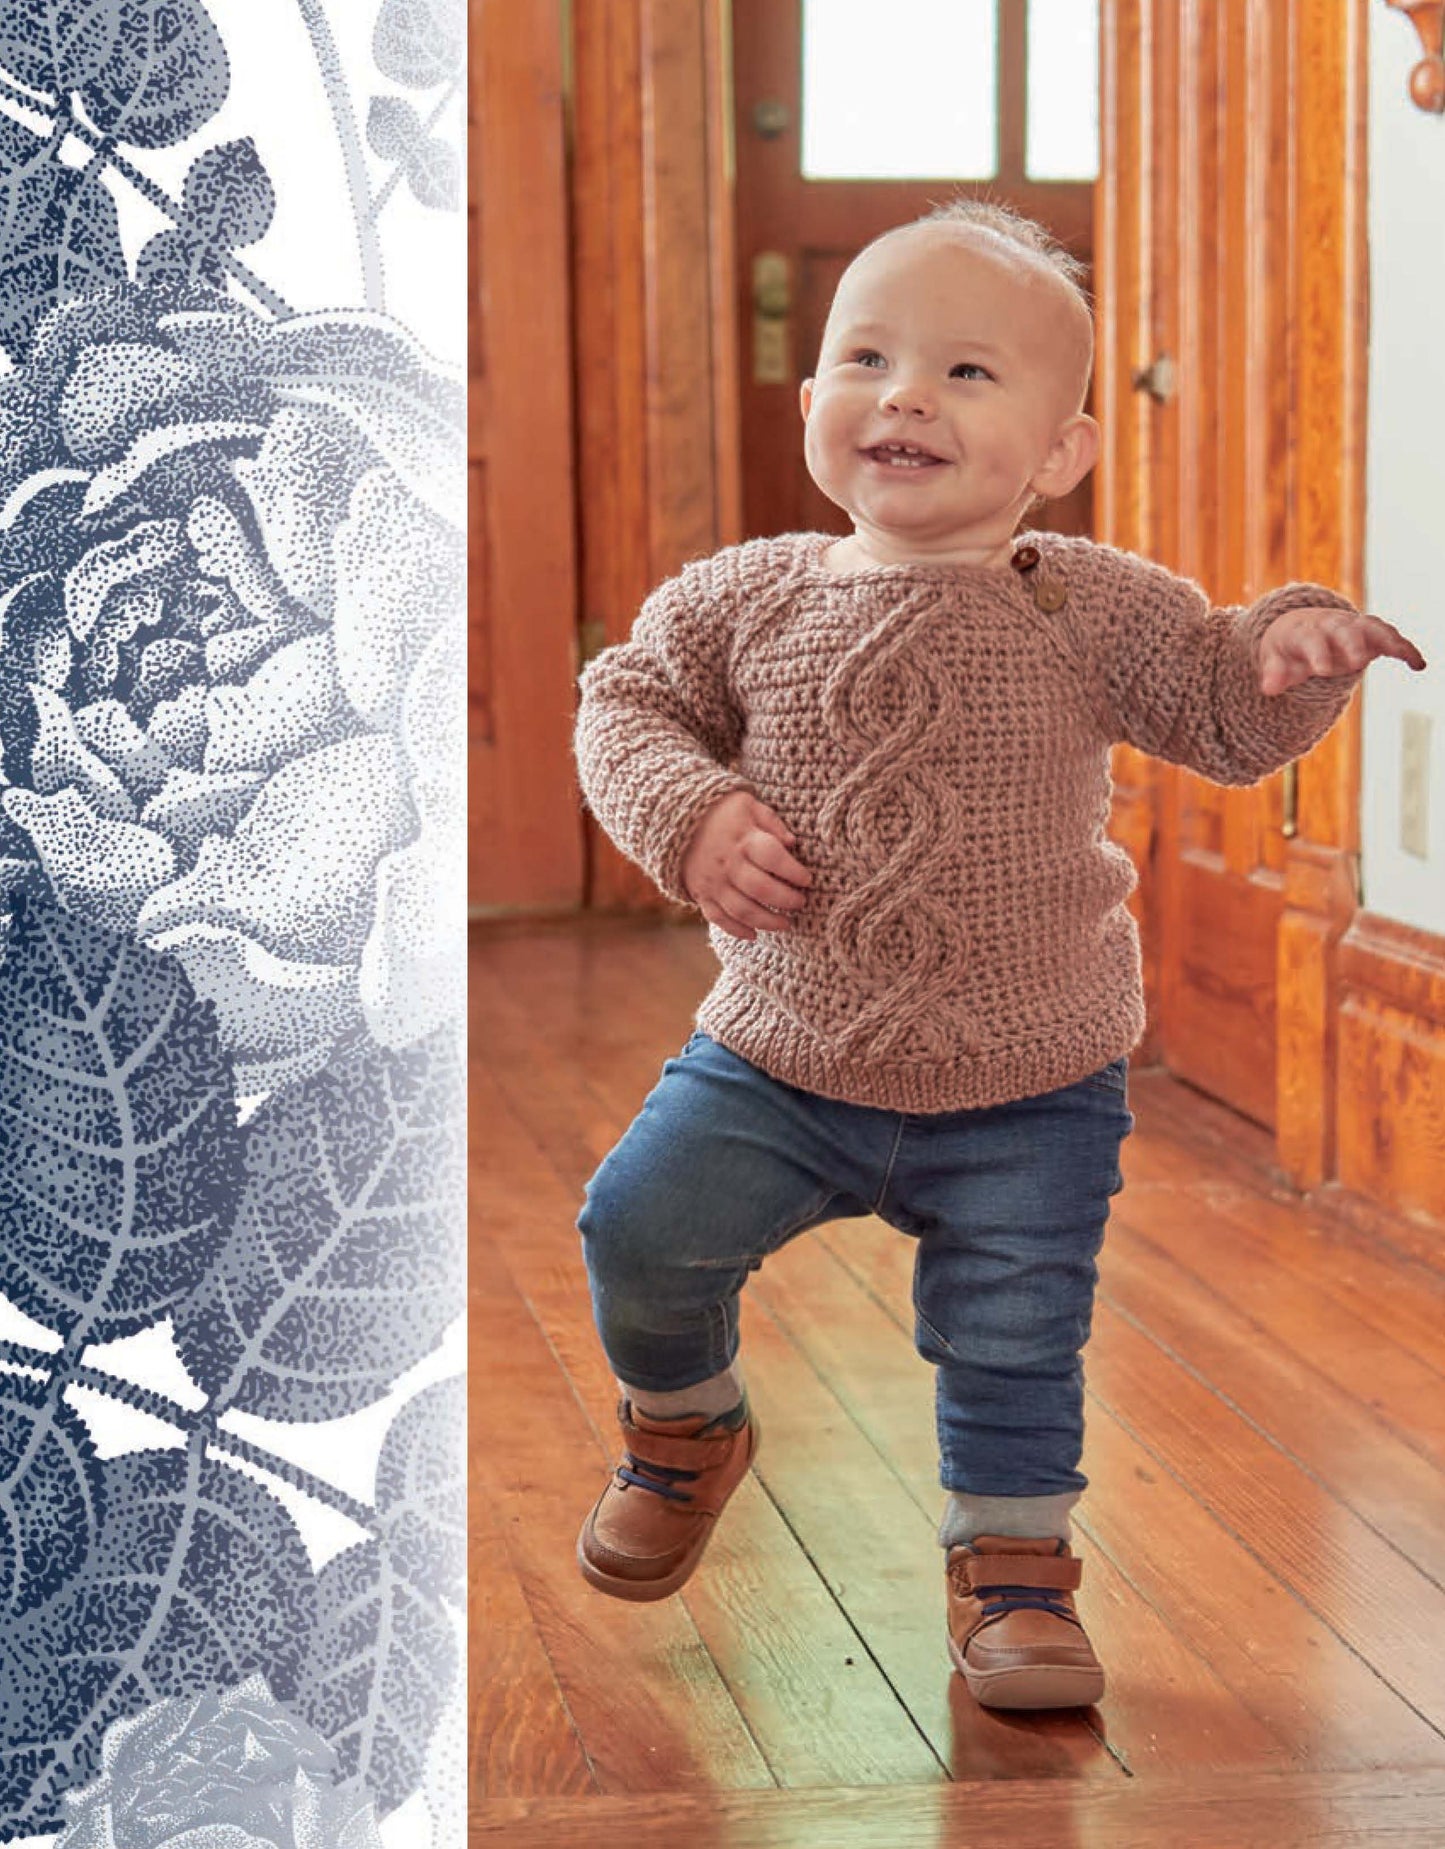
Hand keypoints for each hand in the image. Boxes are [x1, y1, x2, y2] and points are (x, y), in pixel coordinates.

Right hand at [681, 790, 813, 941]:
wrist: (677, 821)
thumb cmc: (722, 812)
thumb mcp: (748, 805)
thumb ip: (772, 822)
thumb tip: (792, 843)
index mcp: (743, 839)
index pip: (773, 857)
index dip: (794, 871)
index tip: (807, 879)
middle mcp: (728, 863)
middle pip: (761, 889)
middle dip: (786, 900)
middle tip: (801, 902)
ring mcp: (713, 882)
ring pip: (742, 910)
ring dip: (767, 921)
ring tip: (786, 924)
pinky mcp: (702, 895)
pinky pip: (718, 918)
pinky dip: (736, 930)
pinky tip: (754, 934)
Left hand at [1259, 605, 1426, 695]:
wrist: (1303, 626)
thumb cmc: (1288, 649)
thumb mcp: (1276, 659)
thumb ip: (1274, 673)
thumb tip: (1268, 688)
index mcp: (1305, 631)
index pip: (1310, 640)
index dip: (1316, 653)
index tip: (1320, 670)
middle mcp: (1332, 625)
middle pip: (1343, 630)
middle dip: (1351, 643)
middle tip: (1357, 661)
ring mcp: (1353, 627)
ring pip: (1372, 628)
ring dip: (1386, 640)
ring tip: (1400, 654)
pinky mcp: (1371, 634)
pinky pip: (1390, 638)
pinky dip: (1404, 648)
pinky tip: (1419, 664)